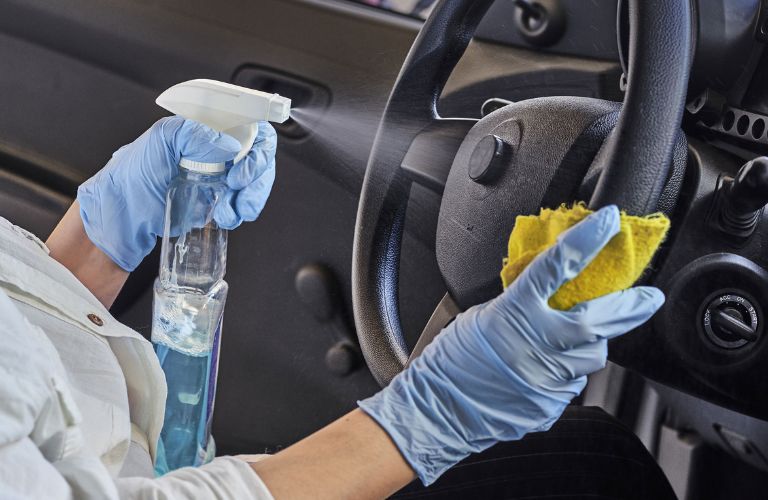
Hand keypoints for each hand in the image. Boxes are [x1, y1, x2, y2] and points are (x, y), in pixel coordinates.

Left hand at [77, 116, 276, 270]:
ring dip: (249, 199)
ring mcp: (220, 177)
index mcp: (205, 129)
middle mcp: (217, 150)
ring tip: (228, 212)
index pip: (249, 125)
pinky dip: (240, 213)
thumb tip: (230, 146)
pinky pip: (243, 204)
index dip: (256, 146)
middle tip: (238, 190)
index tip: (241, 168)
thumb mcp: (159, 141)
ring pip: (255, 183)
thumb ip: (193, 133)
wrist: (121, 216)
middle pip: (259, 156)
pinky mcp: (218, 201)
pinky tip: (225, 217)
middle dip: (256, 178)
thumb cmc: (132, 174)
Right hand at [358, 205, 664, 484]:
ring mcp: (548, 376)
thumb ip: (519, 303)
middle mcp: (538, 342)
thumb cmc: (452, 362)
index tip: (610, 222)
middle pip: (600, 319)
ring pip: (593, 356)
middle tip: (650, 297)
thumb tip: (545, 294)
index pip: (558, 265)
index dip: (588, 240)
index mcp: (515, 311)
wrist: (439, 411)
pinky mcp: (551, 402)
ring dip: (594, 343)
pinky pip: (573, 383)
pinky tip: (550, 369)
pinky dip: (568, 372)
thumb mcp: (483, 316)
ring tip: (580, 338)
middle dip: (632, 307)